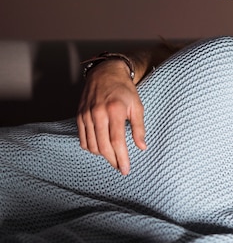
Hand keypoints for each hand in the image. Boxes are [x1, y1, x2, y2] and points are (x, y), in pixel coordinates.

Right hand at [77, 60, 146, 174]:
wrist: (105, 73)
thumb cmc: (124, 90)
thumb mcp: (137, 106)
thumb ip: (139, 128)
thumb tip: (142, 147)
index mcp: (115, 111)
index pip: (117, 141)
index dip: (121, 158)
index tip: (126, 169)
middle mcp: (98, 113)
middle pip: (103, 146)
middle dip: (112, 160)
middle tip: (120, 168)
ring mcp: (86, 115)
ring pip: (91, 145)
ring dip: (102, 155)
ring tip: (113, 158)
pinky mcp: (79, 116)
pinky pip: (83, 139)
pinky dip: (91, 147)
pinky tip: (100, 149)